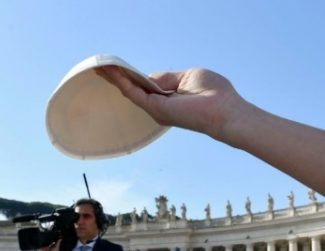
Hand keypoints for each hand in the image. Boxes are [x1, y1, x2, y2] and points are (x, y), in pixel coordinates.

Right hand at [97, 66, 245, 142]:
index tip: (120, 67)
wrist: (224, 109)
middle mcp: (161, 106)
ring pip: (131, 91)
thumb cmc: (214, 93)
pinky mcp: (156, 108)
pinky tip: (111, 72)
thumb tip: (151, 78)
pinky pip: (134, 92)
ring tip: (100, 67)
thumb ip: (168, 78)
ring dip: (115, 78)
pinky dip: (122, 81)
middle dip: (119, 78)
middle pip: (135, 89)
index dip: (133, 76)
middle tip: (102, 68)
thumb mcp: (188, 77)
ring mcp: (157, 108)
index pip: (147, 86)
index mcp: (169, 98)